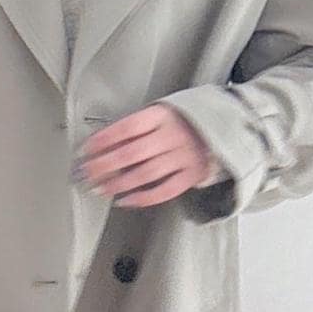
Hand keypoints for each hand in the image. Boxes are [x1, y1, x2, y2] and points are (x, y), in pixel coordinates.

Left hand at [73, 104, 222, 206]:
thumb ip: (139, 126)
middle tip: (86, 173)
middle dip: (104, 165)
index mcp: (163, 115)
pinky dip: (142, 198)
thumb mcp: (163, 110)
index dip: (104, 140)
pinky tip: (124, 200)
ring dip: (118, 183)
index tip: (86, 149)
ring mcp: (184, 157)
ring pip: (144, 174)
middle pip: (131, 153)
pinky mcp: (191, 175)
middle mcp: (173, 136)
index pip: (127, 128)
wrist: (227, 126)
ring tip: (99, 188)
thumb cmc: (186, 119)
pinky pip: (163, 190)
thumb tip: (104, 144)